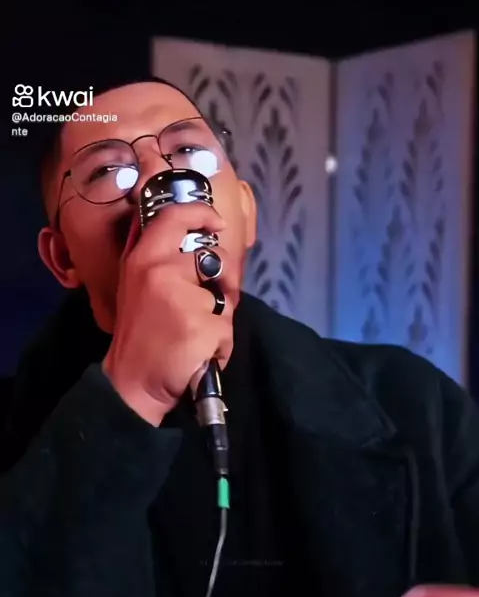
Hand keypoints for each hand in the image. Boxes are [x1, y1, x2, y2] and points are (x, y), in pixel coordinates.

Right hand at [103, 202, 233, 425]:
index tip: (215, 221)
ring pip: (225, 301)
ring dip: (218, 321)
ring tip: (193, 337)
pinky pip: (227, 330)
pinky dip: (220, 346)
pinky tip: (197, 355)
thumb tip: (185, 227)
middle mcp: (162, 271)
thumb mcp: (136, 286)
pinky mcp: (202, 326)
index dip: (200, 213)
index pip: (174, 217)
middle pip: (215, 262)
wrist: (133, 383)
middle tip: (197, 310)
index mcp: (144, 259)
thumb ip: (157, 258)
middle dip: (218, 286)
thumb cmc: (139, 336)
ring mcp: (184, 299)